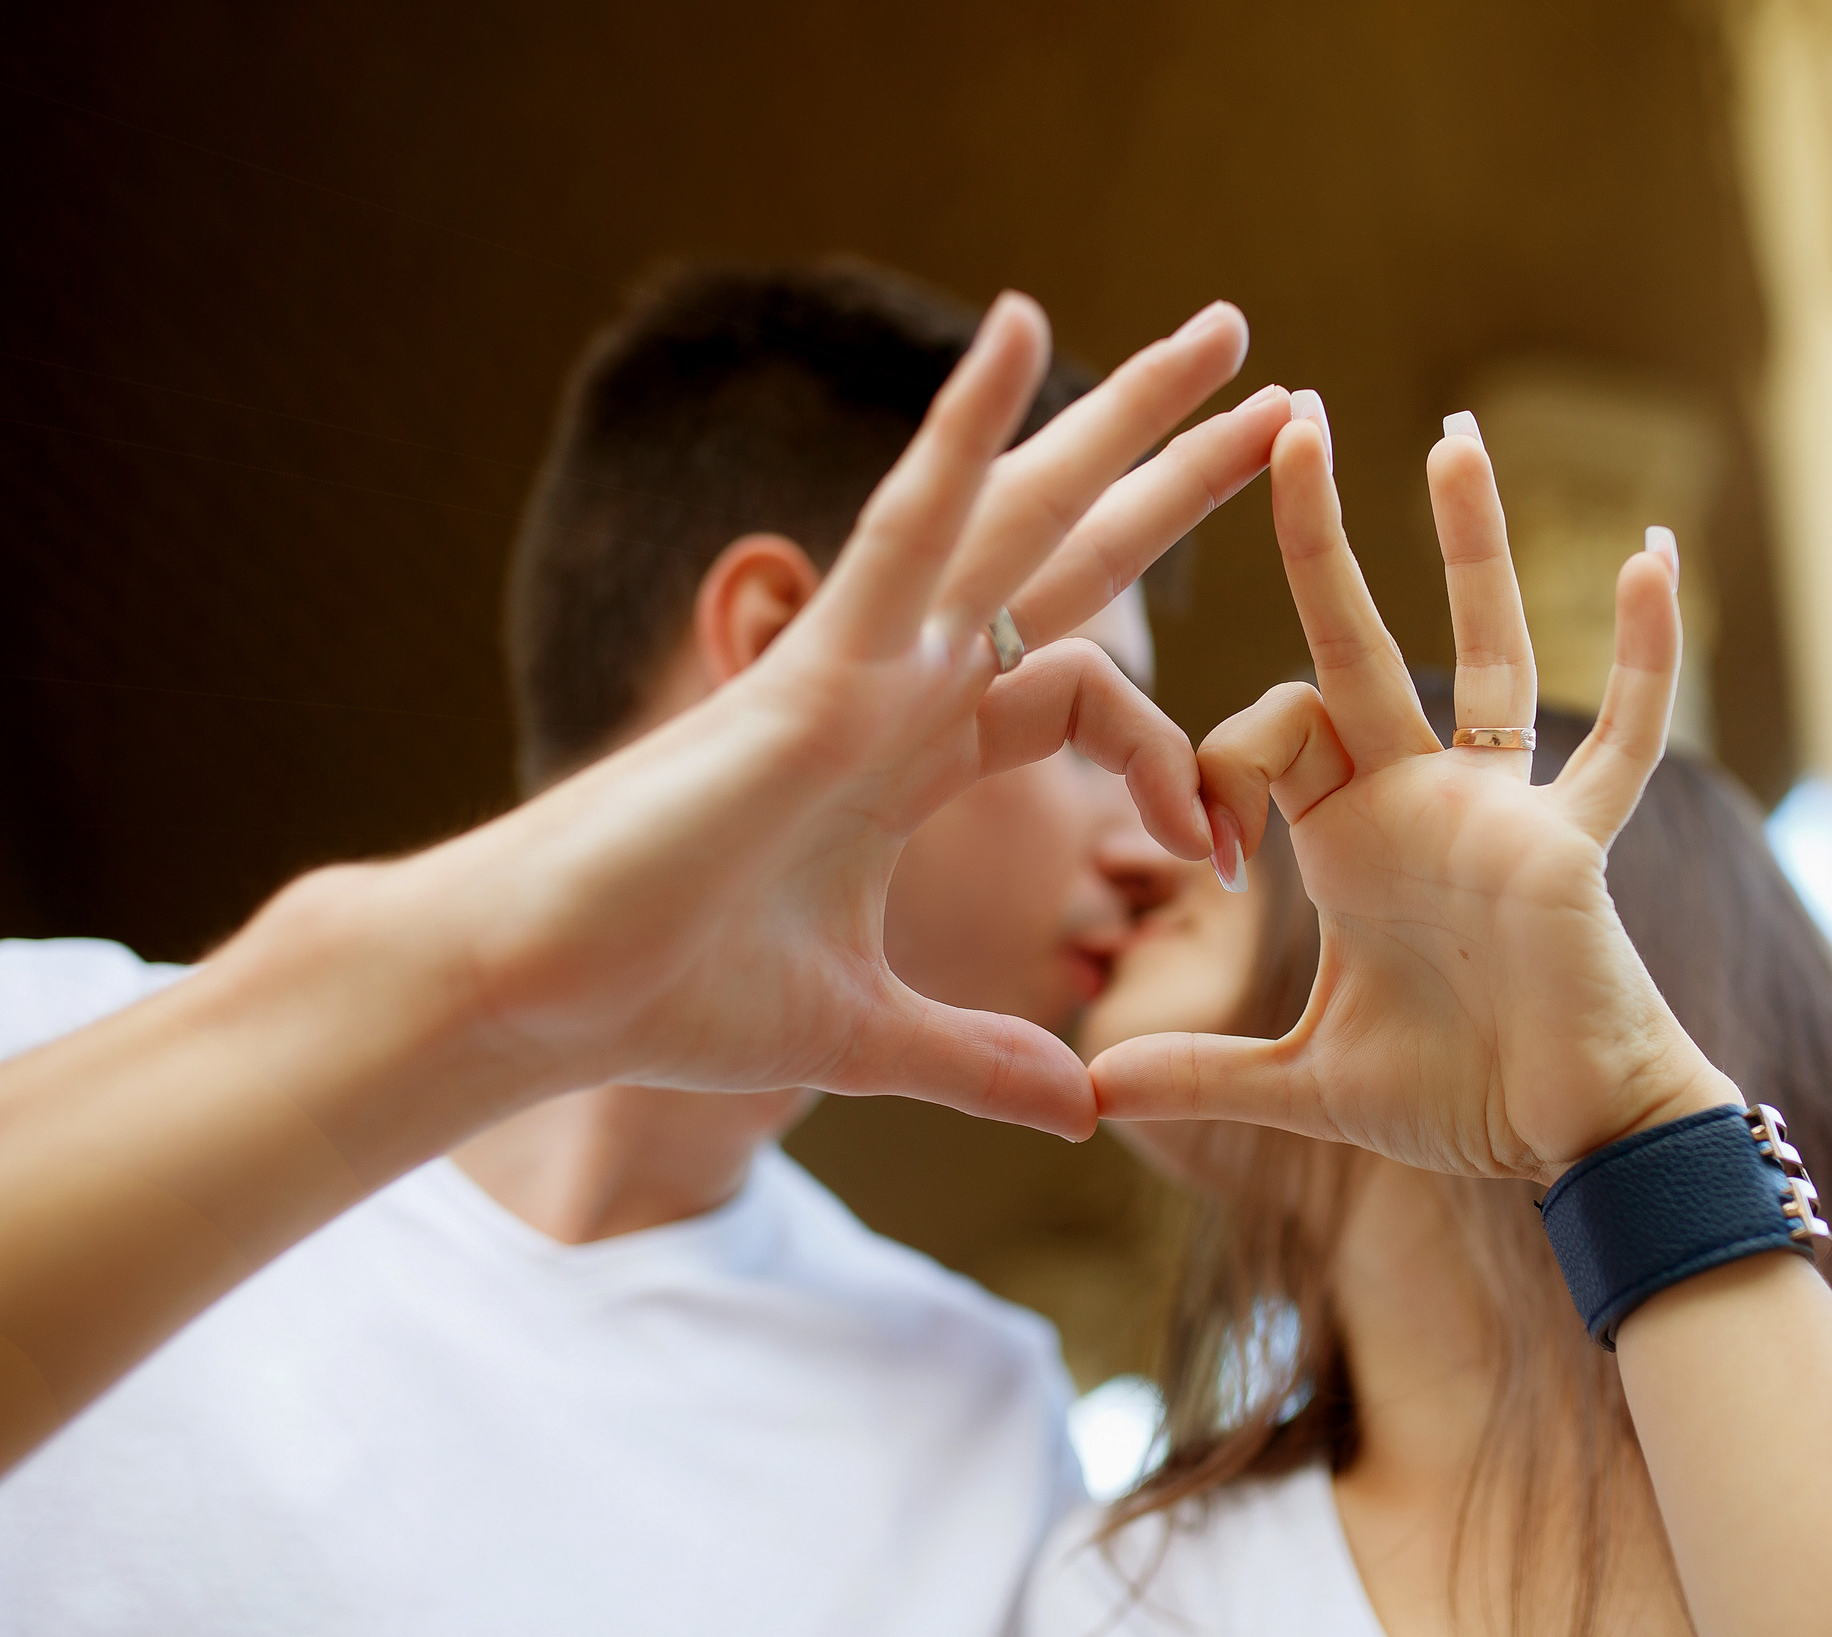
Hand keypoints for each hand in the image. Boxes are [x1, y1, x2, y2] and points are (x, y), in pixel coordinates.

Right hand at [324, 295, 1290, 1138]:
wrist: (548, 997)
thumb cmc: (673, 997)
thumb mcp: (871, 1034)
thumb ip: (980, 1057)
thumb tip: (1079, 1112)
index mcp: (919, 752)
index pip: (1087, 681)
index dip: (1177, 755)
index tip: (1224, 856)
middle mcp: (903, 682)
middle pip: (1072, 554)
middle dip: (1175, 477)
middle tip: (1283, 399)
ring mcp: (864, 661)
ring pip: (1019, 512)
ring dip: (1121, 419)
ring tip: (1224, 330)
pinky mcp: (816, 667)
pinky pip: (904, 527)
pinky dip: (961, 432)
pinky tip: (1019, 331)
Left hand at [1088, 407, 1740, 1179]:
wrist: (1568, 1144)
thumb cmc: (1456, 1094)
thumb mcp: (1303, 1081)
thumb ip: (1204, 1073)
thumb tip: (1093, 1092)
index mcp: (1350, 832)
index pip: (1266, 730)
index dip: (1215, 765)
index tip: (1200, 849)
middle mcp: (1421, 795)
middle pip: (1357, 641)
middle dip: (1319, 536)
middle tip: (1293, 415)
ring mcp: (1500, 808)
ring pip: (1482, 651)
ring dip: (1468, 545)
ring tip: (1451, 432)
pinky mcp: (1569, 845)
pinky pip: (1617, 738)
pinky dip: (1645, 654)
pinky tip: (1655, 556)